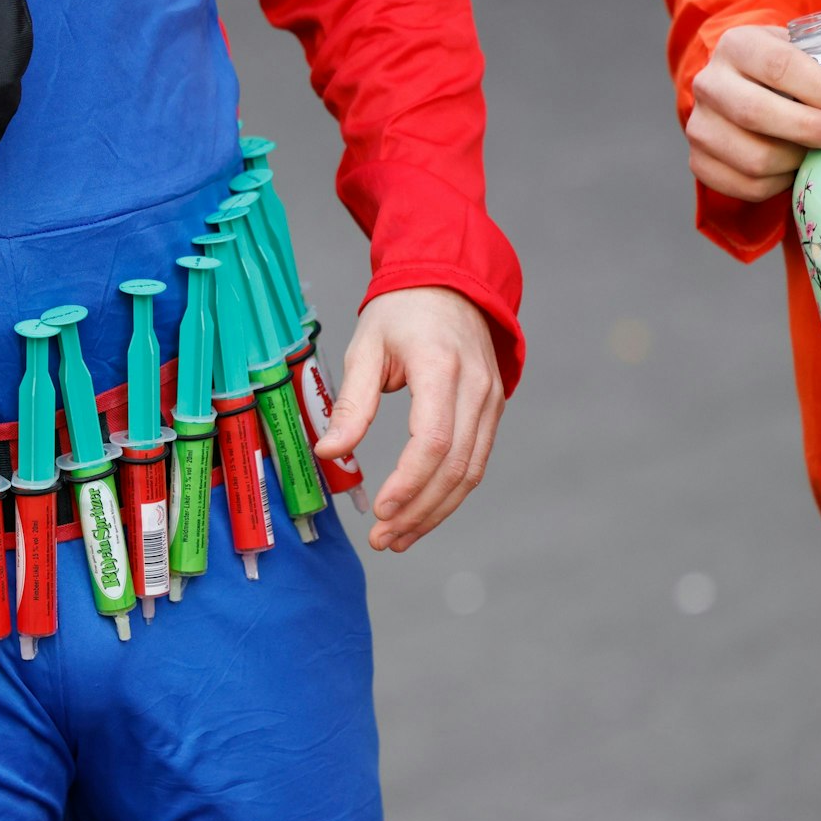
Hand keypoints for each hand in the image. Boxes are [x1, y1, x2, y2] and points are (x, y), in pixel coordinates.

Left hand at [314, 287, 503, 552]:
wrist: (450, 280)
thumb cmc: (402, 311)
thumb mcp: (365, 347)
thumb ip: (352, 402)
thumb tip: (328, 452)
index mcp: (441, 367)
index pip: (433, 440)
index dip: (409, 482)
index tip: (382, 511)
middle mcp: (476, 388)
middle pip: (455, 466)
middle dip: (418, 510)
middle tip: (383, 539)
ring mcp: (490, 401)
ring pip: (471, 472)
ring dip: (435, 512)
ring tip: (398, 538)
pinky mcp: (492, 411)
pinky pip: (475, 461)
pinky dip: (449, 493)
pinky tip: (421, 513)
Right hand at [686, 24, 820, 202]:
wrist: (747, 87)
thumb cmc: (796, 69)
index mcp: (739, 44)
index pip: (777, 65)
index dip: (818, 88)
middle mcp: (709, 82)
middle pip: (755, 113)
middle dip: (807, 129)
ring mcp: (698, 125)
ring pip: (750, 157)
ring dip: (795, 161)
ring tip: (819, 155)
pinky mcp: (698, 161)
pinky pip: (742, 185)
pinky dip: (776, 185)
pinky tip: (795, 170)